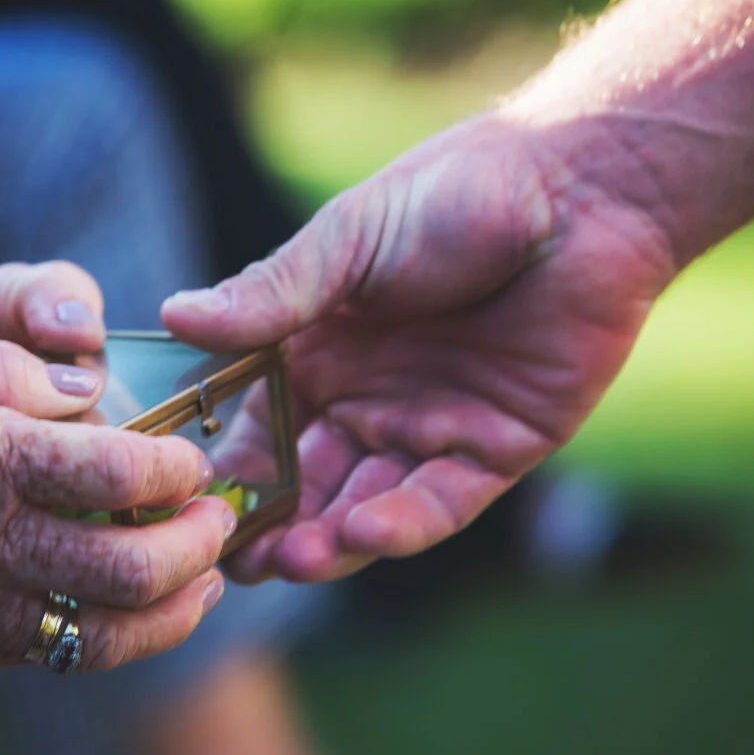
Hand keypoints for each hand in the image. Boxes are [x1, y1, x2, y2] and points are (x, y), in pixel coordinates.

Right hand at [0, 339, 231, 676]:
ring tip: (202, 577)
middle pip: (133, 569)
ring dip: (175, 608)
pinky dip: (108, 632)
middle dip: (199, 546)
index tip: (193, 457)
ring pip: (106, 634)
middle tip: (219, 519)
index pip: (115, 473)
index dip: (175, 466)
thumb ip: (10, 370)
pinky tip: (123, 603)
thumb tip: (90, 390)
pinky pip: (49, 653)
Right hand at [162, 114, 679, 582]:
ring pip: (369, 502)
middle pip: (310, 480)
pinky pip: (443, 499)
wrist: (578, 191)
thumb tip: (174, 315)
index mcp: (322, 352)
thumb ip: (269, 294)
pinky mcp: (498, 447)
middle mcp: (370, 398)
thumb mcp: (346, 242)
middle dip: (275, 524)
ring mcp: (432, 426)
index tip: (192, 505)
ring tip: (294, 560)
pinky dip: (403, 522)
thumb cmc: (453, 196)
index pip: (262, 428)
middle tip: (239, 563)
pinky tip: (363, 531)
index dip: (231, 469)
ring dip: (331, 536)